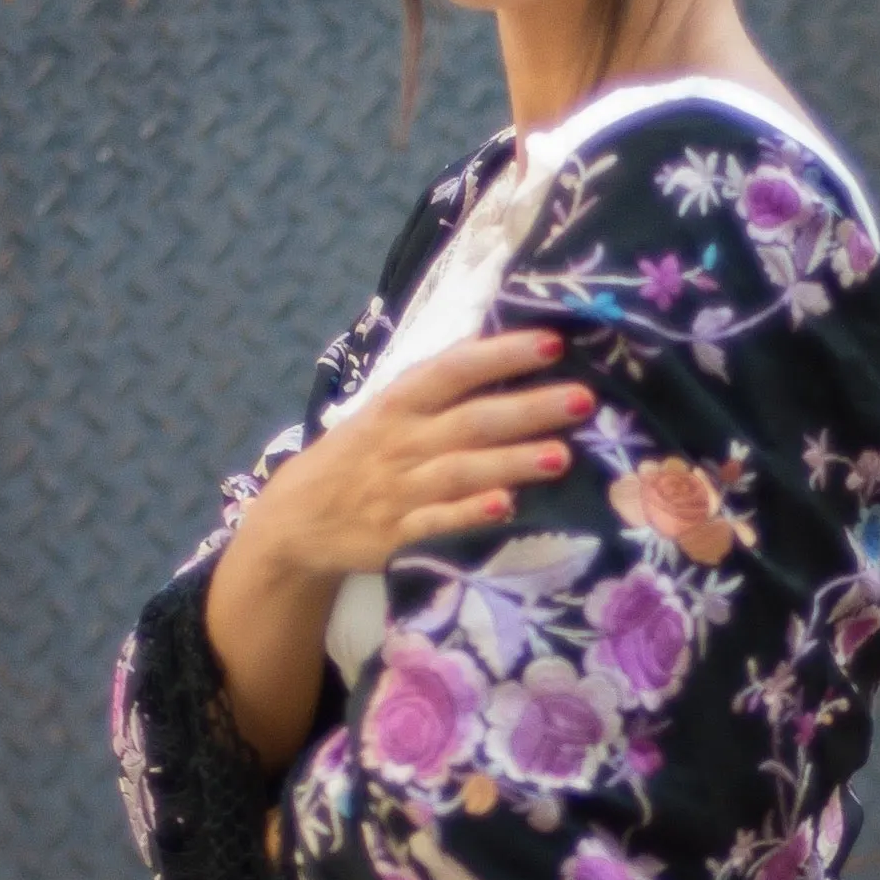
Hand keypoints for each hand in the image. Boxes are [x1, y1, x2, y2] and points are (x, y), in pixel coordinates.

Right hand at [244, 328, 593, 580]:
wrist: (294, 520)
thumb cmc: (357, 455)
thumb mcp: (384, 410)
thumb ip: (436, 387)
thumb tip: (498, 344)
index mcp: (399, 403)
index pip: (454, 370)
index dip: (502, 355)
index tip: (552, 343)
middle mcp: (402, 442)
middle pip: (471, 421)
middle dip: (528, 409)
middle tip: (584, 399)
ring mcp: (401, 491)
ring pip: (462, 471)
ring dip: (512, 463)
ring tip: (563, 456)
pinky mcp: (399, 536)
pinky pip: (438, 524)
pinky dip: (470, 515)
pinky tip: (506, 507)